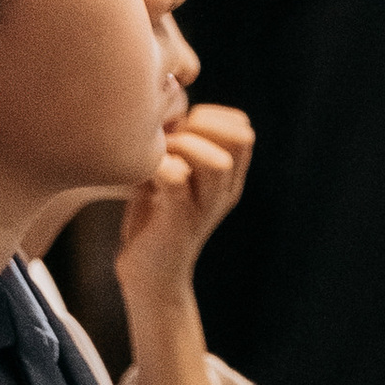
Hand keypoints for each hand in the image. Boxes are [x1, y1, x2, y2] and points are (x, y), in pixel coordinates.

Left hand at [117, 105, 254, 304]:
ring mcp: (205, 208)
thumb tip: (160, 106)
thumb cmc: (153, 222)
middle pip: (240, 138)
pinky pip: (176, 179)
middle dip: (200, 126)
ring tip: (160, 156)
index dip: (212, 115)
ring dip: (182, 147)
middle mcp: (224, 192)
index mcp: (228, 179)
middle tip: (168, 140)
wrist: (148, 278)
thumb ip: (176, 148)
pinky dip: (156, 166)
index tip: (180, 127)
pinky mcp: (178, 222)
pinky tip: (142, 175)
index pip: (243, 129)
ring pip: (216, 161)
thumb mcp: (171, 177)